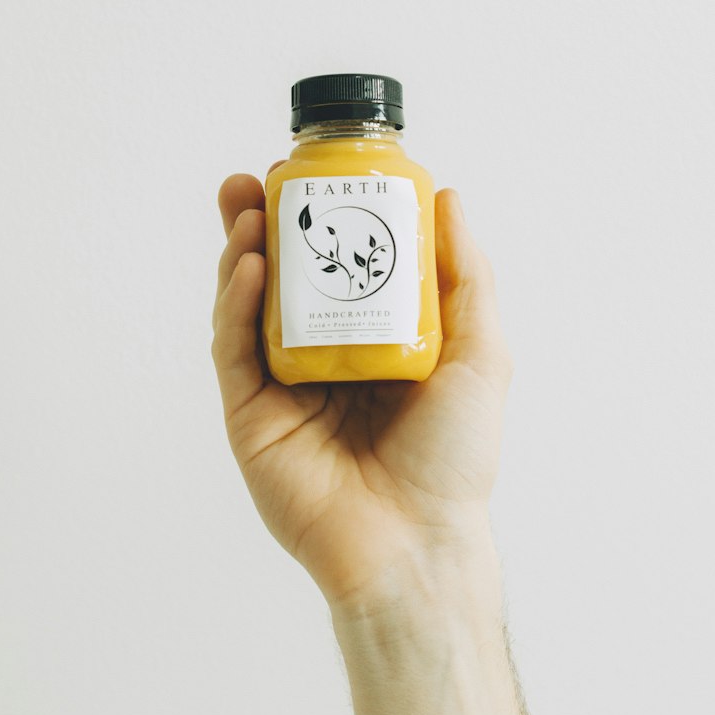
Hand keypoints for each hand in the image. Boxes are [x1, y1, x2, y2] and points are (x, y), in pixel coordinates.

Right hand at [211, 171, 512, 613]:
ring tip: (248, 210)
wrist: (417, 540)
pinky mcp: (251, 416)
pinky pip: (234, 350)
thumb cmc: (455, 456)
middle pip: (283, 279)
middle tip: (257, 181)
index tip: (316, 175)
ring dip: (243, 253)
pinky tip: (250, 265)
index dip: (322, 219)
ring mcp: (282, 388)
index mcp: (373, 343)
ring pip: (249, 307)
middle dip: (265, 226)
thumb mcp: (480, 352)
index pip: (338, 267)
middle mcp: (323, 359)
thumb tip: (447, 196)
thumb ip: (464, 275)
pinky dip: (237, 304)